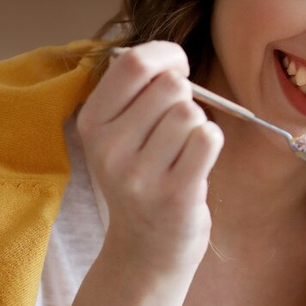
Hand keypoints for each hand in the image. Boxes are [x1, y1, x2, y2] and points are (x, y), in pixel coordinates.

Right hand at [77, 41, 222, 273]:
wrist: (146, 249)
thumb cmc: (143, 178)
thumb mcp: (119, 133)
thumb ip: (137, 91)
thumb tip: (172, 56)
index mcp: (92, 122)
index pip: (133, 62)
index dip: (167, 56)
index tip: (177, 70)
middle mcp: (109, 148)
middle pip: (171, 86)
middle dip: (185, 98)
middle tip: (177, 127)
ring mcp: (140, 174)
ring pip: (192, 113)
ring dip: (198, 125)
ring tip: (183, 152)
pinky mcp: (175, 194)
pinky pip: (208, 138)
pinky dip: (213, 141)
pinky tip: (198, 162)